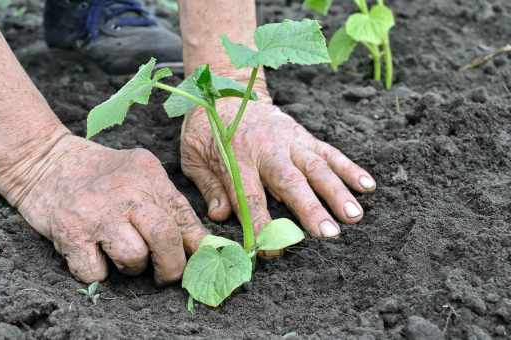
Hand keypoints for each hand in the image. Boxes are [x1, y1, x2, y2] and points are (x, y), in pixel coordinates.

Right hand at [15, 135, 207, 283]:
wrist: (44, 162)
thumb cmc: (99, 176)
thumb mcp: (139, 175)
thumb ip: (167, 204)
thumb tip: (200, 245)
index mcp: (149, 176)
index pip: (184, 217)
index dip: (197, 247)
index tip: (199, 263)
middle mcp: (126, 192)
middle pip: (165, 238)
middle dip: (171, 267)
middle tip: (165, 274)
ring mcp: (97, 213)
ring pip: (133, 259)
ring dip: (131, 268)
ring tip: (120, 254)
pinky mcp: (70, 233)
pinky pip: (96, 274)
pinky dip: (97, 273)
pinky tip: (93, 255)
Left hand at [180, 98, 375, 237]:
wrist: (225, 91)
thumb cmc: (207, 130)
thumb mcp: (194, 157)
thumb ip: (209, 186)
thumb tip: (220, 216)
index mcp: (237, 157)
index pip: (251, 196)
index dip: (261, 225)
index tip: (270, 250)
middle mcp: (268, 149)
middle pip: (291, 182)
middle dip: (311, 209)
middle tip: (329, 234)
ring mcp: (290, 141)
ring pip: (317, 168)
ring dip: (337, 192)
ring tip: (354, 216)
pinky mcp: (304, 136)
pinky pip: (329, 152)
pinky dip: (349, 168)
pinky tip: (368, 186)